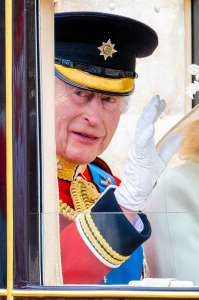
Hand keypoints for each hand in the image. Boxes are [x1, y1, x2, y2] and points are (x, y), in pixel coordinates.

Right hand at [114, 95, 181, 210]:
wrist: (136, 190)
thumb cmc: (145, 176)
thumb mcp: (161, 160)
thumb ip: (168, 148)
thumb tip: (178, 136)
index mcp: (142, 144)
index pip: (147, 124)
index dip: (154, 112)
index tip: (161, 102)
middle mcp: (137, 144)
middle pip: (143, 123)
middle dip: (150, 109)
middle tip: (158, 98)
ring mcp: (137, 150)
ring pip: (141, 130)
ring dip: (148, 117)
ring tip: (154, 106)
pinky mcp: (138, 158)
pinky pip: (141, 145)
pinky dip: (145, 135)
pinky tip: (150, 127)